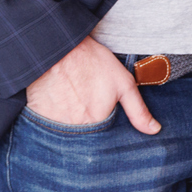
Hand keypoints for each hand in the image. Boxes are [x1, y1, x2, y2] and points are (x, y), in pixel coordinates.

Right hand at [23, 34, 159, 133]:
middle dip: (87, 140)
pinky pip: (47, 129)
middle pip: (82, 144)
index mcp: (96, 122)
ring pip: (64, 138)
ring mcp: (52, 122)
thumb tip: (154, 130)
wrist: (60, 47)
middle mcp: (73, 127)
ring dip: (70, 132)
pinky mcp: (37, 115)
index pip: (102, 145)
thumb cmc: (94, 63)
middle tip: (88, 118)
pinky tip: (60, 110)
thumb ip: (139, 111)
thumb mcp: (124, 84)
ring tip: (75, 113)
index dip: (105, 140)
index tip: (106, 129)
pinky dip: (54, 124)